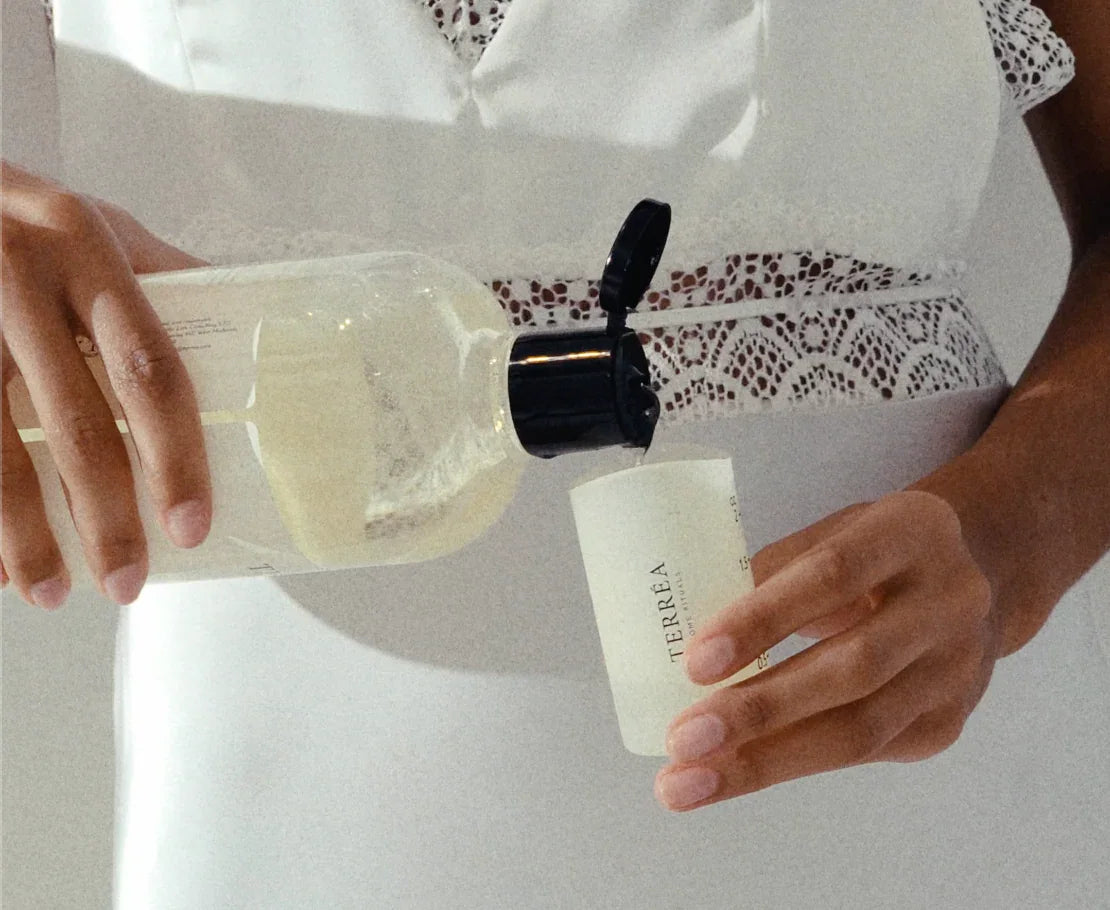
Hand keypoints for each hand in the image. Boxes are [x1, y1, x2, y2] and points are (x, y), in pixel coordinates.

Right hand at [1, 161, 211, 607]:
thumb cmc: (20, 219)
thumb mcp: (92, 226)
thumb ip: (161, 277)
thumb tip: (265, 327)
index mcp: (87, 247)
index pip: (150, 368)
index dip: (174, 456)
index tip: (191, 527)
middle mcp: (18, 271)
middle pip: (76, 421)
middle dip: (105, 515)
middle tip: (129, 583)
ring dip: (22, 534)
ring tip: (50, 593)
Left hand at [654, 490, 1001, 810]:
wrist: (977, 579)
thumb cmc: (873, 553)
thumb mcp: (832, 534)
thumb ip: (772, 573)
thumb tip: (687, 634)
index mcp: (912, 532)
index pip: (833, 575)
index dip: (762, 620)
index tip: (695, 663)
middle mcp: (950, 601)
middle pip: (851, 667)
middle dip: (757, 710)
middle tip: (682, 739)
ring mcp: (956, 670)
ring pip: (859, 730)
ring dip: (763, 761)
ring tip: (688, 782)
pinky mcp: (946, 724)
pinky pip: (862, 753)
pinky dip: (790, 763)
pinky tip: (734, 773)